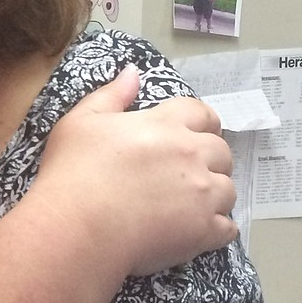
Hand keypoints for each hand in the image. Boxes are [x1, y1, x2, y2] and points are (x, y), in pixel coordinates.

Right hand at [35, 66, 236, 274]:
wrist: (76, 227)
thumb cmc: (73, 172)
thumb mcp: (81, 122)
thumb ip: (111, 94)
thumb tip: (133, 72)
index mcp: (165, 125)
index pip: (202, 112)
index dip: (200, 122)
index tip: (192, 133)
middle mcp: (191, 155)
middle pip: (222, 151)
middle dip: (208, 159)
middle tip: (184, 172)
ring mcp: (202, 194)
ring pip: (228, 189)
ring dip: (214, 194)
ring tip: (188, 204)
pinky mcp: (203, 231)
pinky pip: (227, 228)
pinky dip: (215, 229)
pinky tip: (193, 230)